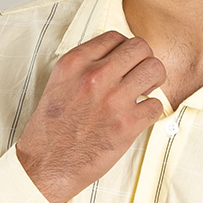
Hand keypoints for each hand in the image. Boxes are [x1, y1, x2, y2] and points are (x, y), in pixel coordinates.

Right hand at [15, 30, 166, 202]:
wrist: (46, 165)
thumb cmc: (52, 128)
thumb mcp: (59, 83)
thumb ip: (84, 66)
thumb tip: (115, 57)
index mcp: (75, 62)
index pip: (116, 36)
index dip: (124, 50)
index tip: (123, 65)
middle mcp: (95, 75)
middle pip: (141, 47)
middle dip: (144, 61)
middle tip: (138, 78)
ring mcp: (113, 99)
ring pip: (155, 69)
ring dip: (154, 81)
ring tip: (143, 94)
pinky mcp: (127, 124)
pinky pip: (157, 104)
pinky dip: (151, 111)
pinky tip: (137, 118)